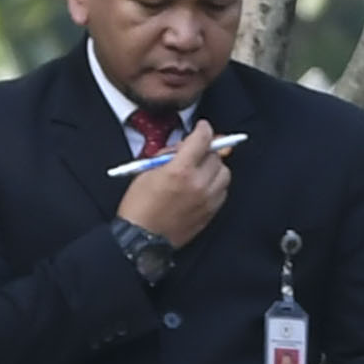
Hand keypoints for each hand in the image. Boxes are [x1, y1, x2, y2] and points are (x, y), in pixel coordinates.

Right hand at [116, 120, 231, 246]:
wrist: (142, 236)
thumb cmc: (139, 203)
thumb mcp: (147, 170)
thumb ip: (170, 155)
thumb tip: (186, 145)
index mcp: (180, 170)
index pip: (202, 141)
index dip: (204, 130)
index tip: (203, 127)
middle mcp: (199, 183)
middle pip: (216, 157)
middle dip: (207, 151)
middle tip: (195, 152)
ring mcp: (208, 199)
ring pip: (224, 174)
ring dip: (214, 168)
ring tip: (199, 170)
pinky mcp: (212, 212)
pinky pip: (223, 191)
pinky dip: (216, 184)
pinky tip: (202, 186)